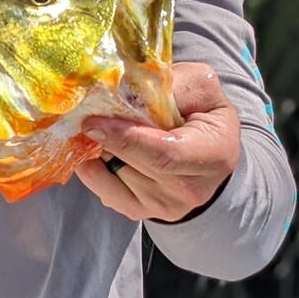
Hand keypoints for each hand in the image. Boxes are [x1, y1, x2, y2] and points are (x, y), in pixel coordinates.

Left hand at [73, 62, 240, 222]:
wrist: (205, 151)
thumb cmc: (201, 112)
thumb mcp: (200, 86)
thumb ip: (173, 85)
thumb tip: (129, 88)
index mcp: (214, 155)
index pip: (165, 154)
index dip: (127, 138)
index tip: (94, 122)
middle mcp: (192, 190)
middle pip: (135, 166)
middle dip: (106, 140)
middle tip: (84, 117)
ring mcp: (165, 206)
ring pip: (116, 177)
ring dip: (100, 151)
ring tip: (100, 130)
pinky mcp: (141, 212)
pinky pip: (105, 191)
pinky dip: (93, 169)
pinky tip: (98, 150)